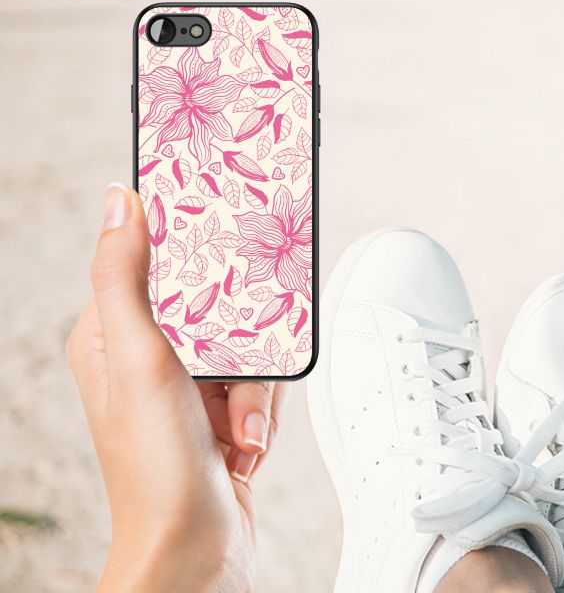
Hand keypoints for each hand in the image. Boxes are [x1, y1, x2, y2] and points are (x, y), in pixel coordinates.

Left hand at [66, 183, 285, 591]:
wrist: (196, 551)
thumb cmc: (156, 470)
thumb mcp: (139, 360)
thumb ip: (125, 278)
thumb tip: (119, 202)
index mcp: (111, 334)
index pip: (157, 263)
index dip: (196, 254)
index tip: (226, 243)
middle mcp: (148, 357)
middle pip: (219, 305)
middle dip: (240, 349)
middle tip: (230, 383)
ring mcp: (187, 387)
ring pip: (249, 345)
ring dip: (254, 391)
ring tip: (236, 430)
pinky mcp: (220, 411)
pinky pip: (262, 383)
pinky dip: (262, 412)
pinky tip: (243, 444)